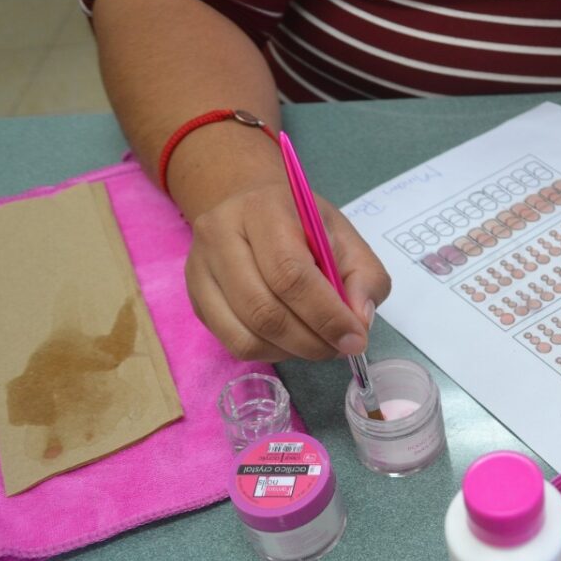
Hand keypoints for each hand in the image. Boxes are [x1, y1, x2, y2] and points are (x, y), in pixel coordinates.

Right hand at [185, 182, 390, 361]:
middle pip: (264, 310)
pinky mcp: (195, 297)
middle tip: (340, 348)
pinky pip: (233, 343)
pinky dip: (270, 352)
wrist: (252, 208)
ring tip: (318, 344)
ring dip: (292, 352)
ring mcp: (200, 268)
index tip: (355, 339)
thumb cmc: (303, 224)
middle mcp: (220, 234)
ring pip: (246, 334)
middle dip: (311, 341)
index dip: (326, 315)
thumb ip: (365, 277)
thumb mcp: (346, 238)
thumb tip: (359, 323)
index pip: (291, 274)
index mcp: (263, 210)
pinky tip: (290, 341)